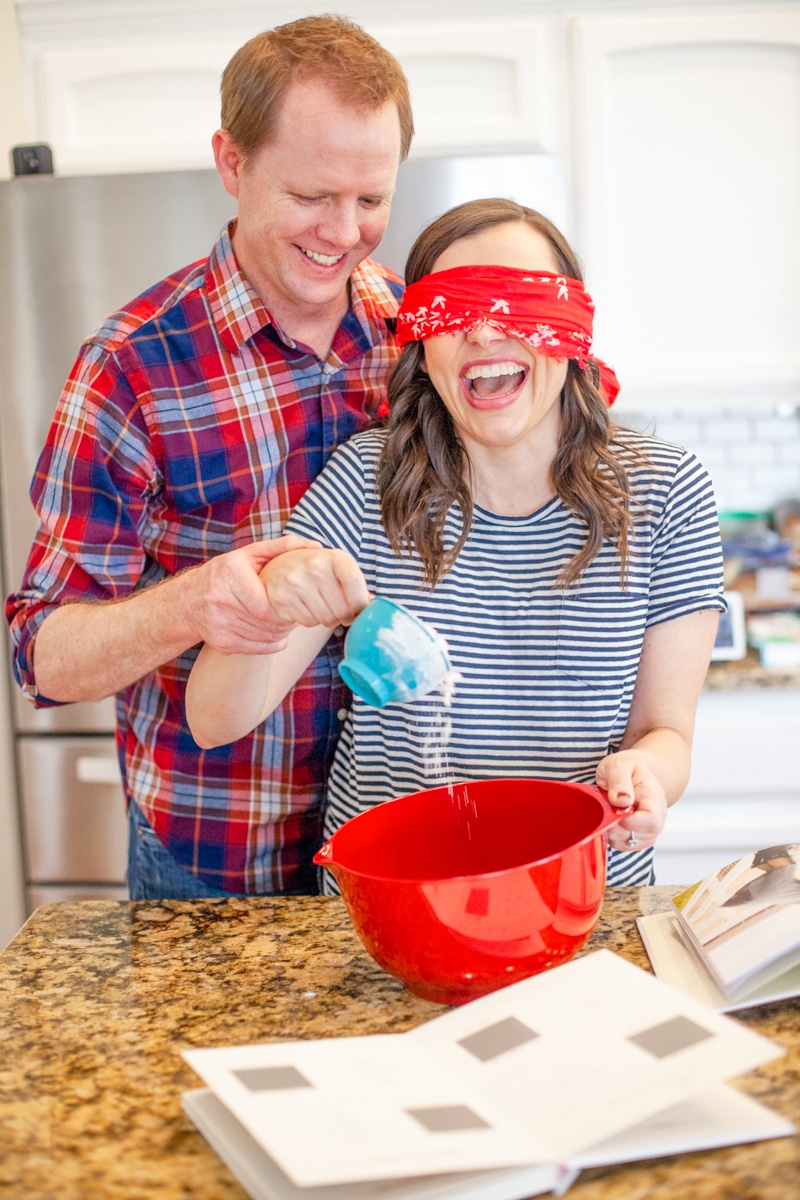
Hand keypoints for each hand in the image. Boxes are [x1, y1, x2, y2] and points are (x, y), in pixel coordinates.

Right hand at [180, 535, 319, 654]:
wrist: (188, 601)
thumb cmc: (226, 573)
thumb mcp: (250, 554)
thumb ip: (283, 547)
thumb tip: (317, 546)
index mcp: (230, 574)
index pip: (266, 605)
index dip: (286, 607)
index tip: (295, 600)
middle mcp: (220, 600)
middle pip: (269, 622)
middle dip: (287, 619)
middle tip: (296, 611)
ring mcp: (219, 625)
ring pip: (266, 636)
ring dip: (282, 631)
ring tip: (286, 620)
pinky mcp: (221, 643)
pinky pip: (259, 648)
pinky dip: (273, 642)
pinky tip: (276, 632)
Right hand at [260, 547, 370, 627]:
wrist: (281, 567)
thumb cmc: (319, 571)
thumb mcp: (340, 570)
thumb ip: (358, 587)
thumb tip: (375, 606)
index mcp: (335, 557)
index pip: (354, 583)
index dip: (360, 604)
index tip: (360, 611)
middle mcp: (314, 565)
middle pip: (342, 609)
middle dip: (345, 616)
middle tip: (340, 611)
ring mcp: (296, 581)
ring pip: (326, 619)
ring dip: (328, 619)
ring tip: (323, 606)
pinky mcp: (282, 596)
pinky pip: (308, 622)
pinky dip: (311, 620)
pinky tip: (307, 606)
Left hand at [595, 750, 667, 851]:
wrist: (633, 773)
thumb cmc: (626, 768)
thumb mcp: (618, 765)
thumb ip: (619, 781)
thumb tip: (622, 800)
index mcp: (655, 799)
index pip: (650, 821)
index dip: (628, 820)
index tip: (614, 808)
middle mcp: (658, 819)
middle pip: (638, 836)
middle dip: (615, 825)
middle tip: (606, 807)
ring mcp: (650, 831)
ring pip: (628, 843)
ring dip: (612, 831)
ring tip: (609, 811)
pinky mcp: (639, 838)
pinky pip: (623, 846)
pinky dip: (611, 836)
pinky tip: (610, 820)